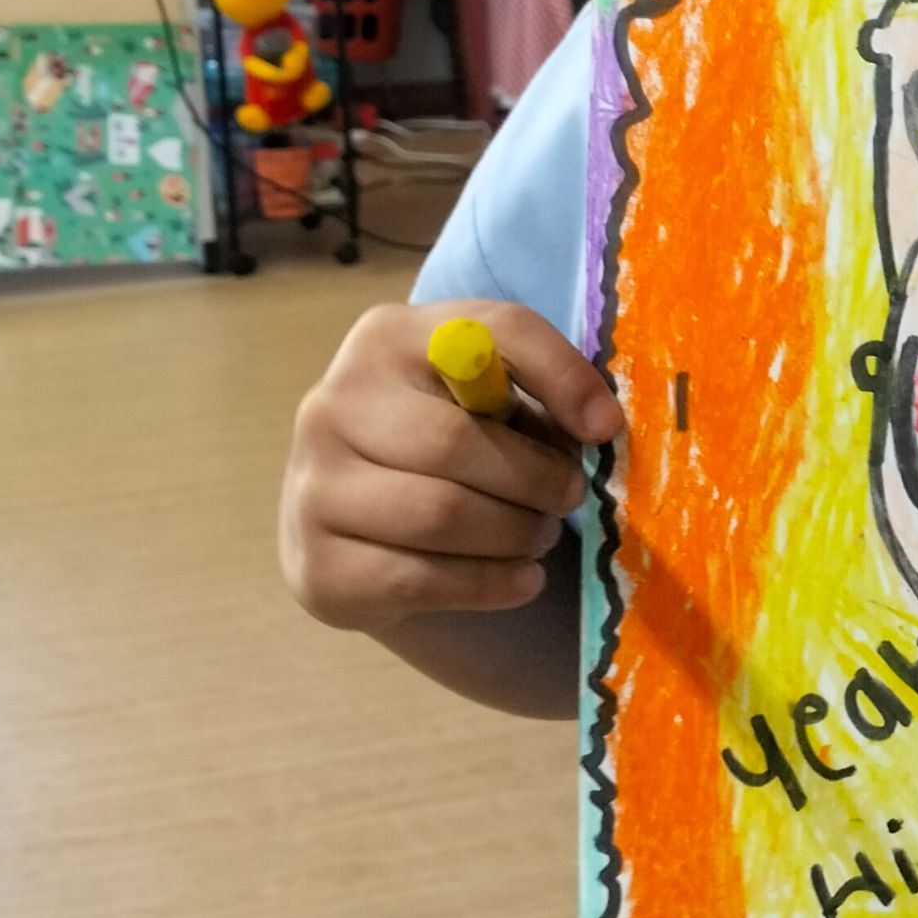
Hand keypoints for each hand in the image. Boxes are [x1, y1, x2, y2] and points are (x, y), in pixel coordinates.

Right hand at [280, 300, 621, 632]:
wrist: (362, 519)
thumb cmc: (450, 435)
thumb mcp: (494, 391)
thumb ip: (542, 387)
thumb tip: (599, 424)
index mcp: (389, 337)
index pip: (491, 333)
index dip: (561, 377)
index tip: (605, 429)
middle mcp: (333, 404)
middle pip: (454, 442)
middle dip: (534, 479)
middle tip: (569, 499)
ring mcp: (312, 487)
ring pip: (438, 515)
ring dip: (514, 534)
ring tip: (541, 535)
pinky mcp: (317, 567)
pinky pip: (418, 579)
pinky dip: (489, 584)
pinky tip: (521, 579)